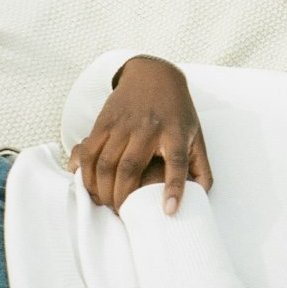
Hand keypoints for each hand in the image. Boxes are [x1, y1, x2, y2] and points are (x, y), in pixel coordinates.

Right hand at [68, 54, 212, 212]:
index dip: (174, 188)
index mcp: (175, 133)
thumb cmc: (177, 112)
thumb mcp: (195, 135)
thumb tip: (201, 196)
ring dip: (102, 189)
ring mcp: (123, 124)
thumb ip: (200, 167)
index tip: (169, 211)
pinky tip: (90, 185)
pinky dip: (85, 172)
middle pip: (129, 168)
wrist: (154, 75)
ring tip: (106, 202)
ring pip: (105, 163)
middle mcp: (148, 128)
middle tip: (122, 212)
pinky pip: (89, 151)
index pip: (176, 162)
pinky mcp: (104, 121)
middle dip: (122, 197)